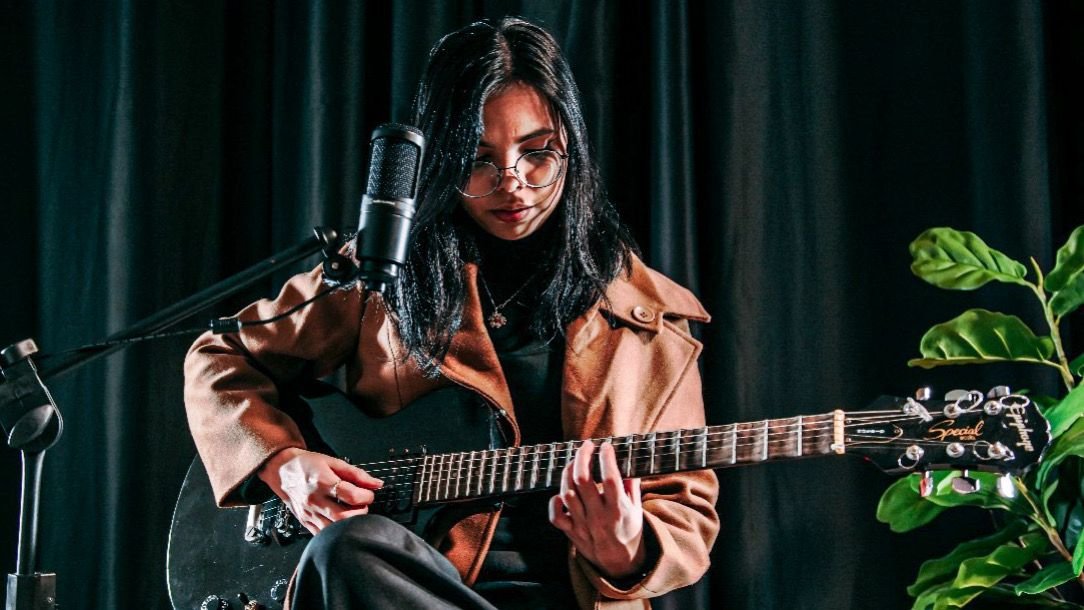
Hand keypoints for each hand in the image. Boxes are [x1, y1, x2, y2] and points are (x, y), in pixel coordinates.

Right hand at [257, 447, 382, 534]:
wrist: (281, 470)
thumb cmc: (306, 465)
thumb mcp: (333, 462)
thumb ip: (356, 474)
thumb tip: (376, 484)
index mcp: (322, 482)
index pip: (351, 495)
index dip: (366, 496)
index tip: (369, 494)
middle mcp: (314, 500)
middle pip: (344, 516)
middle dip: (360, 512)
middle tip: (362, 505)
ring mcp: (309, 514)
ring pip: (333, 530)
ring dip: (349, 524)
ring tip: (352, 512)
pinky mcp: (305, 523)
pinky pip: (323, 535)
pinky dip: (336, 531)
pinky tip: (340, 521)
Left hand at [548, 440, 646, 579]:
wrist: (619, 563)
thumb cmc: (629, 531)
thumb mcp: (637, 509)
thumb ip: (632, 486)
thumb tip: (628, 461)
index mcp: (618, 510)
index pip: (610, 478)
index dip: (606, 458)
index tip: (606, 446)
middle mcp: (598, 517)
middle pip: (583, 479)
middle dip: (582, 456)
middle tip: (586, 445)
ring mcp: (582, 524)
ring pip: (567, 492)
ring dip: (568, 472)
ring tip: (575, 462)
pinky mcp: (571, 531)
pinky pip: (555, 515)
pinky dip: (555, 501)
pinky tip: (562, 491)